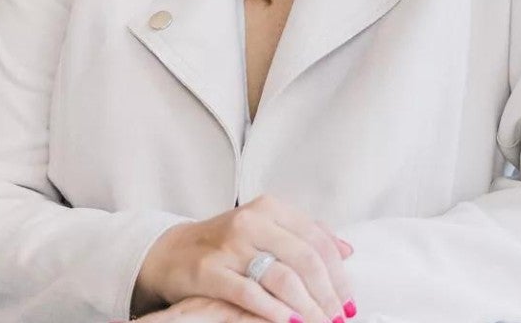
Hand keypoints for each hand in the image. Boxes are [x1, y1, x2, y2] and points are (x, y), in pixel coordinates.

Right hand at [133, 195, 355, 322]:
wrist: (172, 252)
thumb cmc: (224, 243)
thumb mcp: (265, 228)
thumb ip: (305, 234)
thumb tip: (346, 250)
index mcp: (270, 208)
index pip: (318, 240)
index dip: (339, 274)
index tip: (347, 300)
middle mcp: (251, 221)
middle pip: (305, 259)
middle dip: (327, 294)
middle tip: (337, 317)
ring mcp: (229, 245)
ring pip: (282, 277)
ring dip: (307, 307)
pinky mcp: (210, 269)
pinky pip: (249, 293)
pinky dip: (274, 310)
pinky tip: (289, 322)